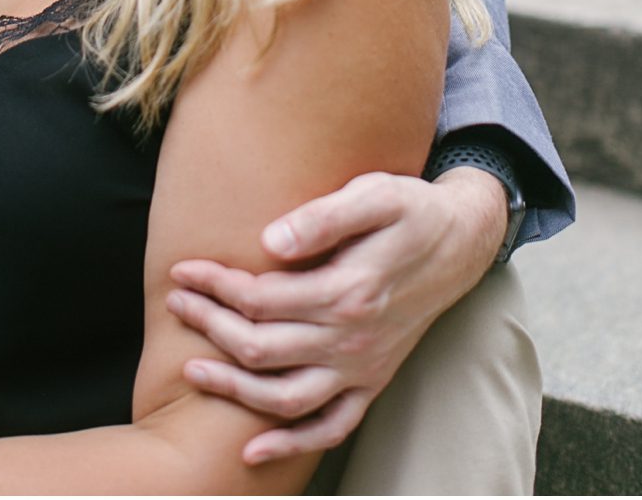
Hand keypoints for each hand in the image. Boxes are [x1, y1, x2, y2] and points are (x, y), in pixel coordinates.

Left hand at [167, 168, 507, 464]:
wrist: (463, 241)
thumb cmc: (413, 210)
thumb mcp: (376, 193)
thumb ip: (324, 217)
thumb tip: (268, 241)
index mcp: (348, 289)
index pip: (261, 298)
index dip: (217, 285)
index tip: (185, 270)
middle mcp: (353, 337)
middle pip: (261, 346)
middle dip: (210, 325)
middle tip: (178, 303)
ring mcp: (363, 366)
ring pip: (284, 396)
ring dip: (233, 387)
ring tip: (192, 367)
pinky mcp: (374, 381)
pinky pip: (331, 426)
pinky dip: (292, 444)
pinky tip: (253, 448)